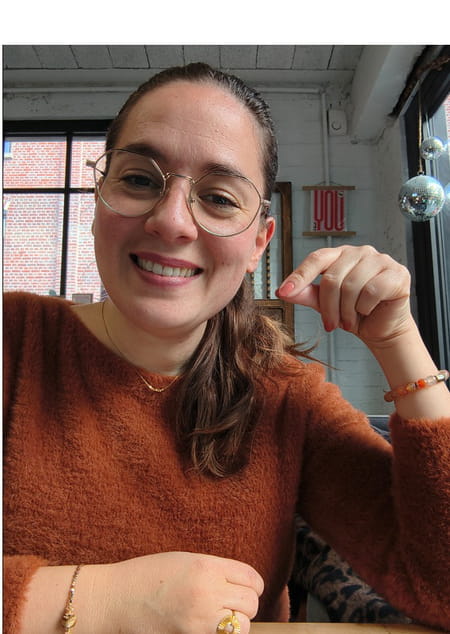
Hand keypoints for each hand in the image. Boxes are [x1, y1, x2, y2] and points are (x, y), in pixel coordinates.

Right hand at [106, 551, 263, 633]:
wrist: (117, 598)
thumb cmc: (149, 576)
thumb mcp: (186, 561)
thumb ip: (215, 571)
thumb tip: (241, 585)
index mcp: (207, 566)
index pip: (252, 578)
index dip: (252, 585)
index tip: (244, 588)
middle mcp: (208, 591)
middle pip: (250, 603)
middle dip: (244, 605)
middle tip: (229, 604)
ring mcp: (200, 618)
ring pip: (241, 626)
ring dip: (235, 623)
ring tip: (218, 617)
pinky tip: (207, 626)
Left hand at [276, 245, 412, 348]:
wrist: (382, 329)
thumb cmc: (354, 314)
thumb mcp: (325, 305)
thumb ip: (307, 294)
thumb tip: (284, 291)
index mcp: (340, 254)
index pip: (316, 259)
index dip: (299, 276)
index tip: (283, 292)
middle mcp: (360, 252)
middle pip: (333, 278)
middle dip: (328, 307)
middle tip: (331, 324)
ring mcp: (380, 260)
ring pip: (352, 286)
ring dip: (346, 311)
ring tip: (349, 320)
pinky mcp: (397, 273)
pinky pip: (372, 291)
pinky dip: (365, 308)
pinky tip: (367, 312)